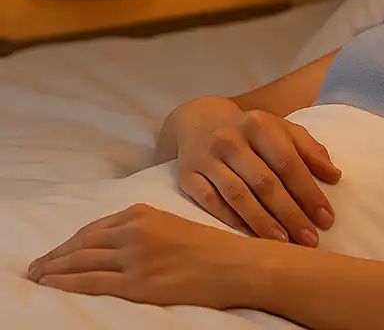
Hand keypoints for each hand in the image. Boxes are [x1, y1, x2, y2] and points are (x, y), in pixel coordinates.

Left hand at [25, 204, 258, 308]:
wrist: (232, 264)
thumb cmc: (207, 247)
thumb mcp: (171, 225)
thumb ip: (142, 229)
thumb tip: (112, 243)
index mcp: (142, 213)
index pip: (93, 228)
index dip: (69, 242)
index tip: (54, 252)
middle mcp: (134, 231)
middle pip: (81, 244)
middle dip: (55, 256)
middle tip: (35, 267)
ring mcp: (133, 257)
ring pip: (80, 262)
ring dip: (54, 270)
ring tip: (38, 277)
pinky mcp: (136, 283)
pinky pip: (90, 283)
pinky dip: (66, 284)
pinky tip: (52, 286)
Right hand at [173, 98, 341, 246]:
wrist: (200, 121)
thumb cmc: (251, 132)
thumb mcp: (281, 130)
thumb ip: (309, 150)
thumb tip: (335, 176)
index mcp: (260, 124)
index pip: (288, 162)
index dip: (308, 192)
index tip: (326, 218)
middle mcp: (231, 139)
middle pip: (265, 182)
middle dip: (290, 213)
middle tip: (310, 240)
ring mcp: (207, 157)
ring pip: (238, 195)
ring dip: (262, 222)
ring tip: (284, 244)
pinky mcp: (187, 175)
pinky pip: (210, 202)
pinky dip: (230, 220)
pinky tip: (248, 237)